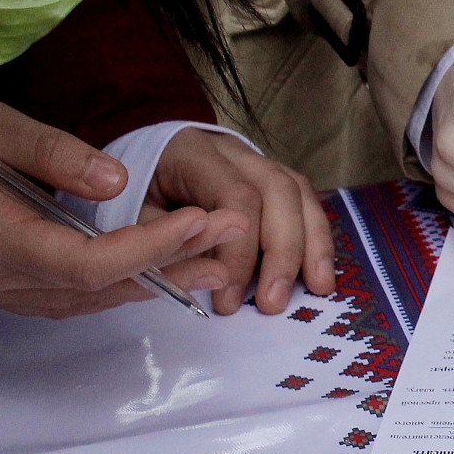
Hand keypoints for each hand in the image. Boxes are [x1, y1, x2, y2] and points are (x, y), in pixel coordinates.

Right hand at [0, 101, 248, 317]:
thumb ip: (54, 153)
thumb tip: (120, 181)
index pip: (86, 262)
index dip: (150, 246)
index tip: (201, 220)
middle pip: (98, 286)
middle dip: (170, 260)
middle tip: (230, 232)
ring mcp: (0, 294)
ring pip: (91, 298)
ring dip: (156, 277)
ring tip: (216, 254)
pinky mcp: (10, 292)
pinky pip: (76, 296)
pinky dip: (124, 281)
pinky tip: (165, 265)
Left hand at [142, 128, 335, 315]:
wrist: (141, 162)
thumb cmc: (136, 196)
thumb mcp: (133, 219)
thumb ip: (168, 244)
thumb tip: (214, 275)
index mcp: (192, 153)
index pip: (235, 196)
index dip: (240, 250)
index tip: (230, 300)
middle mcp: (233, 150)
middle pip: (278, 191)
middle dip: (283, 251)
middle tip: (273, 304)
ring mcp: (258, 160)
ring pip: (300, 193)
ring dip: (313, 244)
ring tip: (318, 288)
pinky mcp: (274, 176)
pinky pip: (306, 201)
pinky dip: (317, 237)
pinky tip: (320, 271)